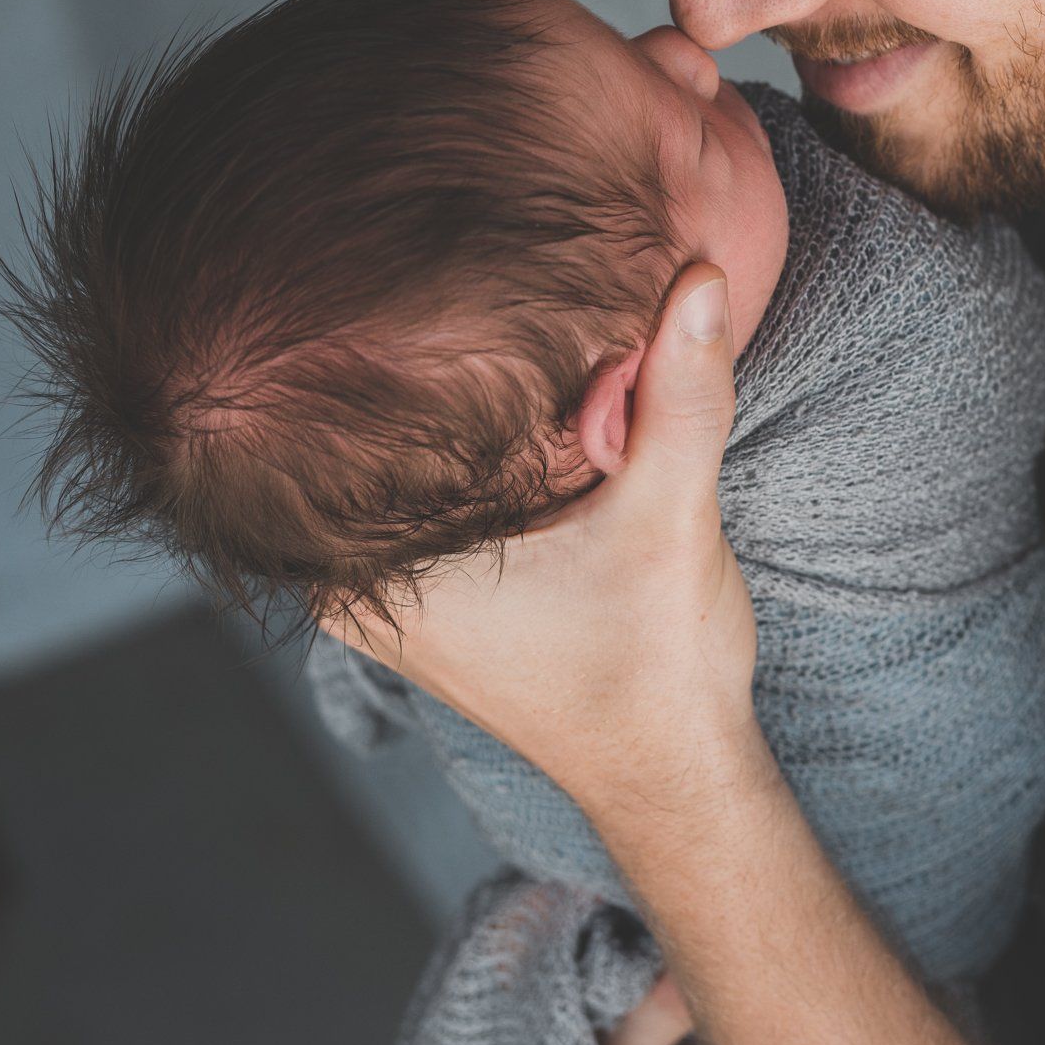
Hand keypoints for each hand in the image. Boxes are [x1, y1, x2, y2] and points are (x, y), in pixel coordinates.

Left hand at [321, 263, 757, 813]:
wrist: (675, 772)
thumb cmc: (658, 666)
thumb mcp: (671, 516)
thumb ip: (679, 396)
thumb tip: (695, 281)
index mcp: (376, 572)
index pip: (363, 415)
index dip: (420, 338)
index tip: (463, 272)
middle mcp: (350, 588)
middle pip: (382, 435)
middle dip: (442, 370)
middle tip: (489, 285)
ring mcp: (380, 598)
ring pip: (405, 466)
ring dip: (463, 416)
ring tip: (508, 338)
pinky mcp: (422, 598)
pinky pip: (425, 498)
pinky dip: (473, 457)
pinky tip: (517, 411)